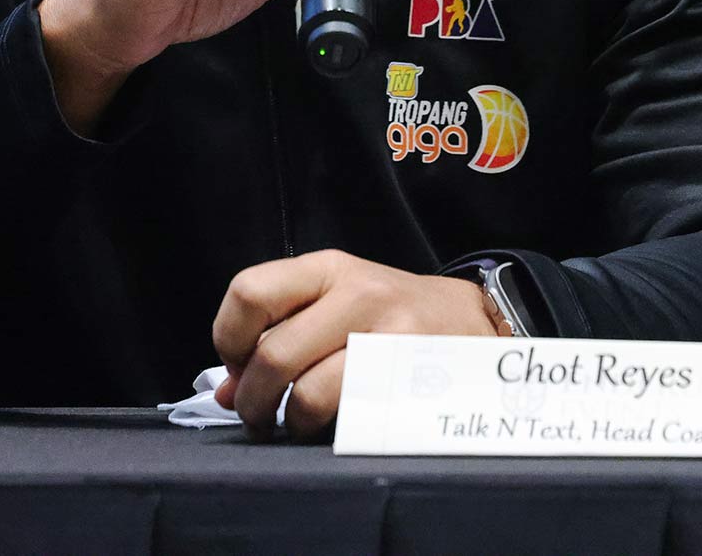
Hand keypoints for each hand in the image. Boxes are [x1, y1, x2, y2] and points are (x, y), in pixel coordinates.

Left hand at [211, 250, 502, 435]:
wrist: (473, 322)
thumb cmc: (390, 315)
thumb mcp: (336, 301)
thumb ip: (279, 334)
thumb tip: (228, 392)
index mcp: (328, 268)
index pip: (250, 292)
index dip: (229, 339)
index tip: (237, 364)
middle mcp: (359, 293)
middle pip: (275, 355)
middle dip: (253, 400)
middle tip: (256, 416)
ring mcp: (389, 336)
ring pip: (309, 394)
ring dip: (288, 422)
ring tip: (292, 424)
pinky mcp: (412, 379)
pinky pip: (349, 418)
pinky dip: (327, 432)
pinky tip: (330, 428)